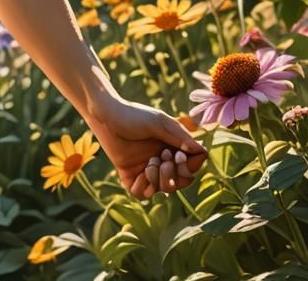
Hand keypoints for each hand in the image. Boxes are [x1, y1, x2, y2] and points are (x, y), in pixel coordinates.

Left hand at [85, 94, 207, 200]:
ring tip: (149, 162)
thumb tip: (201, 151)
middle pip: (181, 182)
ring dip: (159, 179)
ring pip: (164, 190)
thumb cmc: (133, 115)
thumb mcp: (160, 122)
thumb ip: (180, 137)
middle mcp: (162, 161)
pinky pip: (142, 194)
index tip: (179, 156)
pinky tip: (138, 173)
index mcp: (173, 148)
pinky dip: (143, 187)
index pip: (192, 168)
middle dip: (174, 174)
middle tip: (161, 156)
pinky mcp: (130, 175)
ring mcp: (146, 170)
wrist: (106, 115)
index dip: (189, 167)